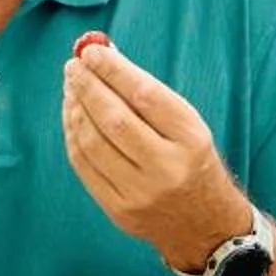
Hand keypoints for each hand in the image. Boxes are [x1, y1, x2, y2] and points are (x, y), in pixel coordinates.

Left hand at [61, 42, 248, 271]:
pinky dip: (73, 135)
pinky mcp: (119, 210)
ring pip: (93, 143)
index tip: (92, 51)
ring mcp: (140, 193)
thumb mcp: (188, 126)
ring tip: (71, 87)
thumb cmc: (191, 161)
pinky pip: (84, 166)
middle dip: (88, 87)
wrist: (204, 224)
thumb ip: (148, 94)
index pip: (145, 96)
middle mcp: (167, 168)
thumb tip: (103, 57)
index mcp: (190, 140)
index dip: (114, 70)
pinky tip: (72, 115)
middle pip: (114, 120)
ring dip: (75, 109)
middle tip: (73, 65)